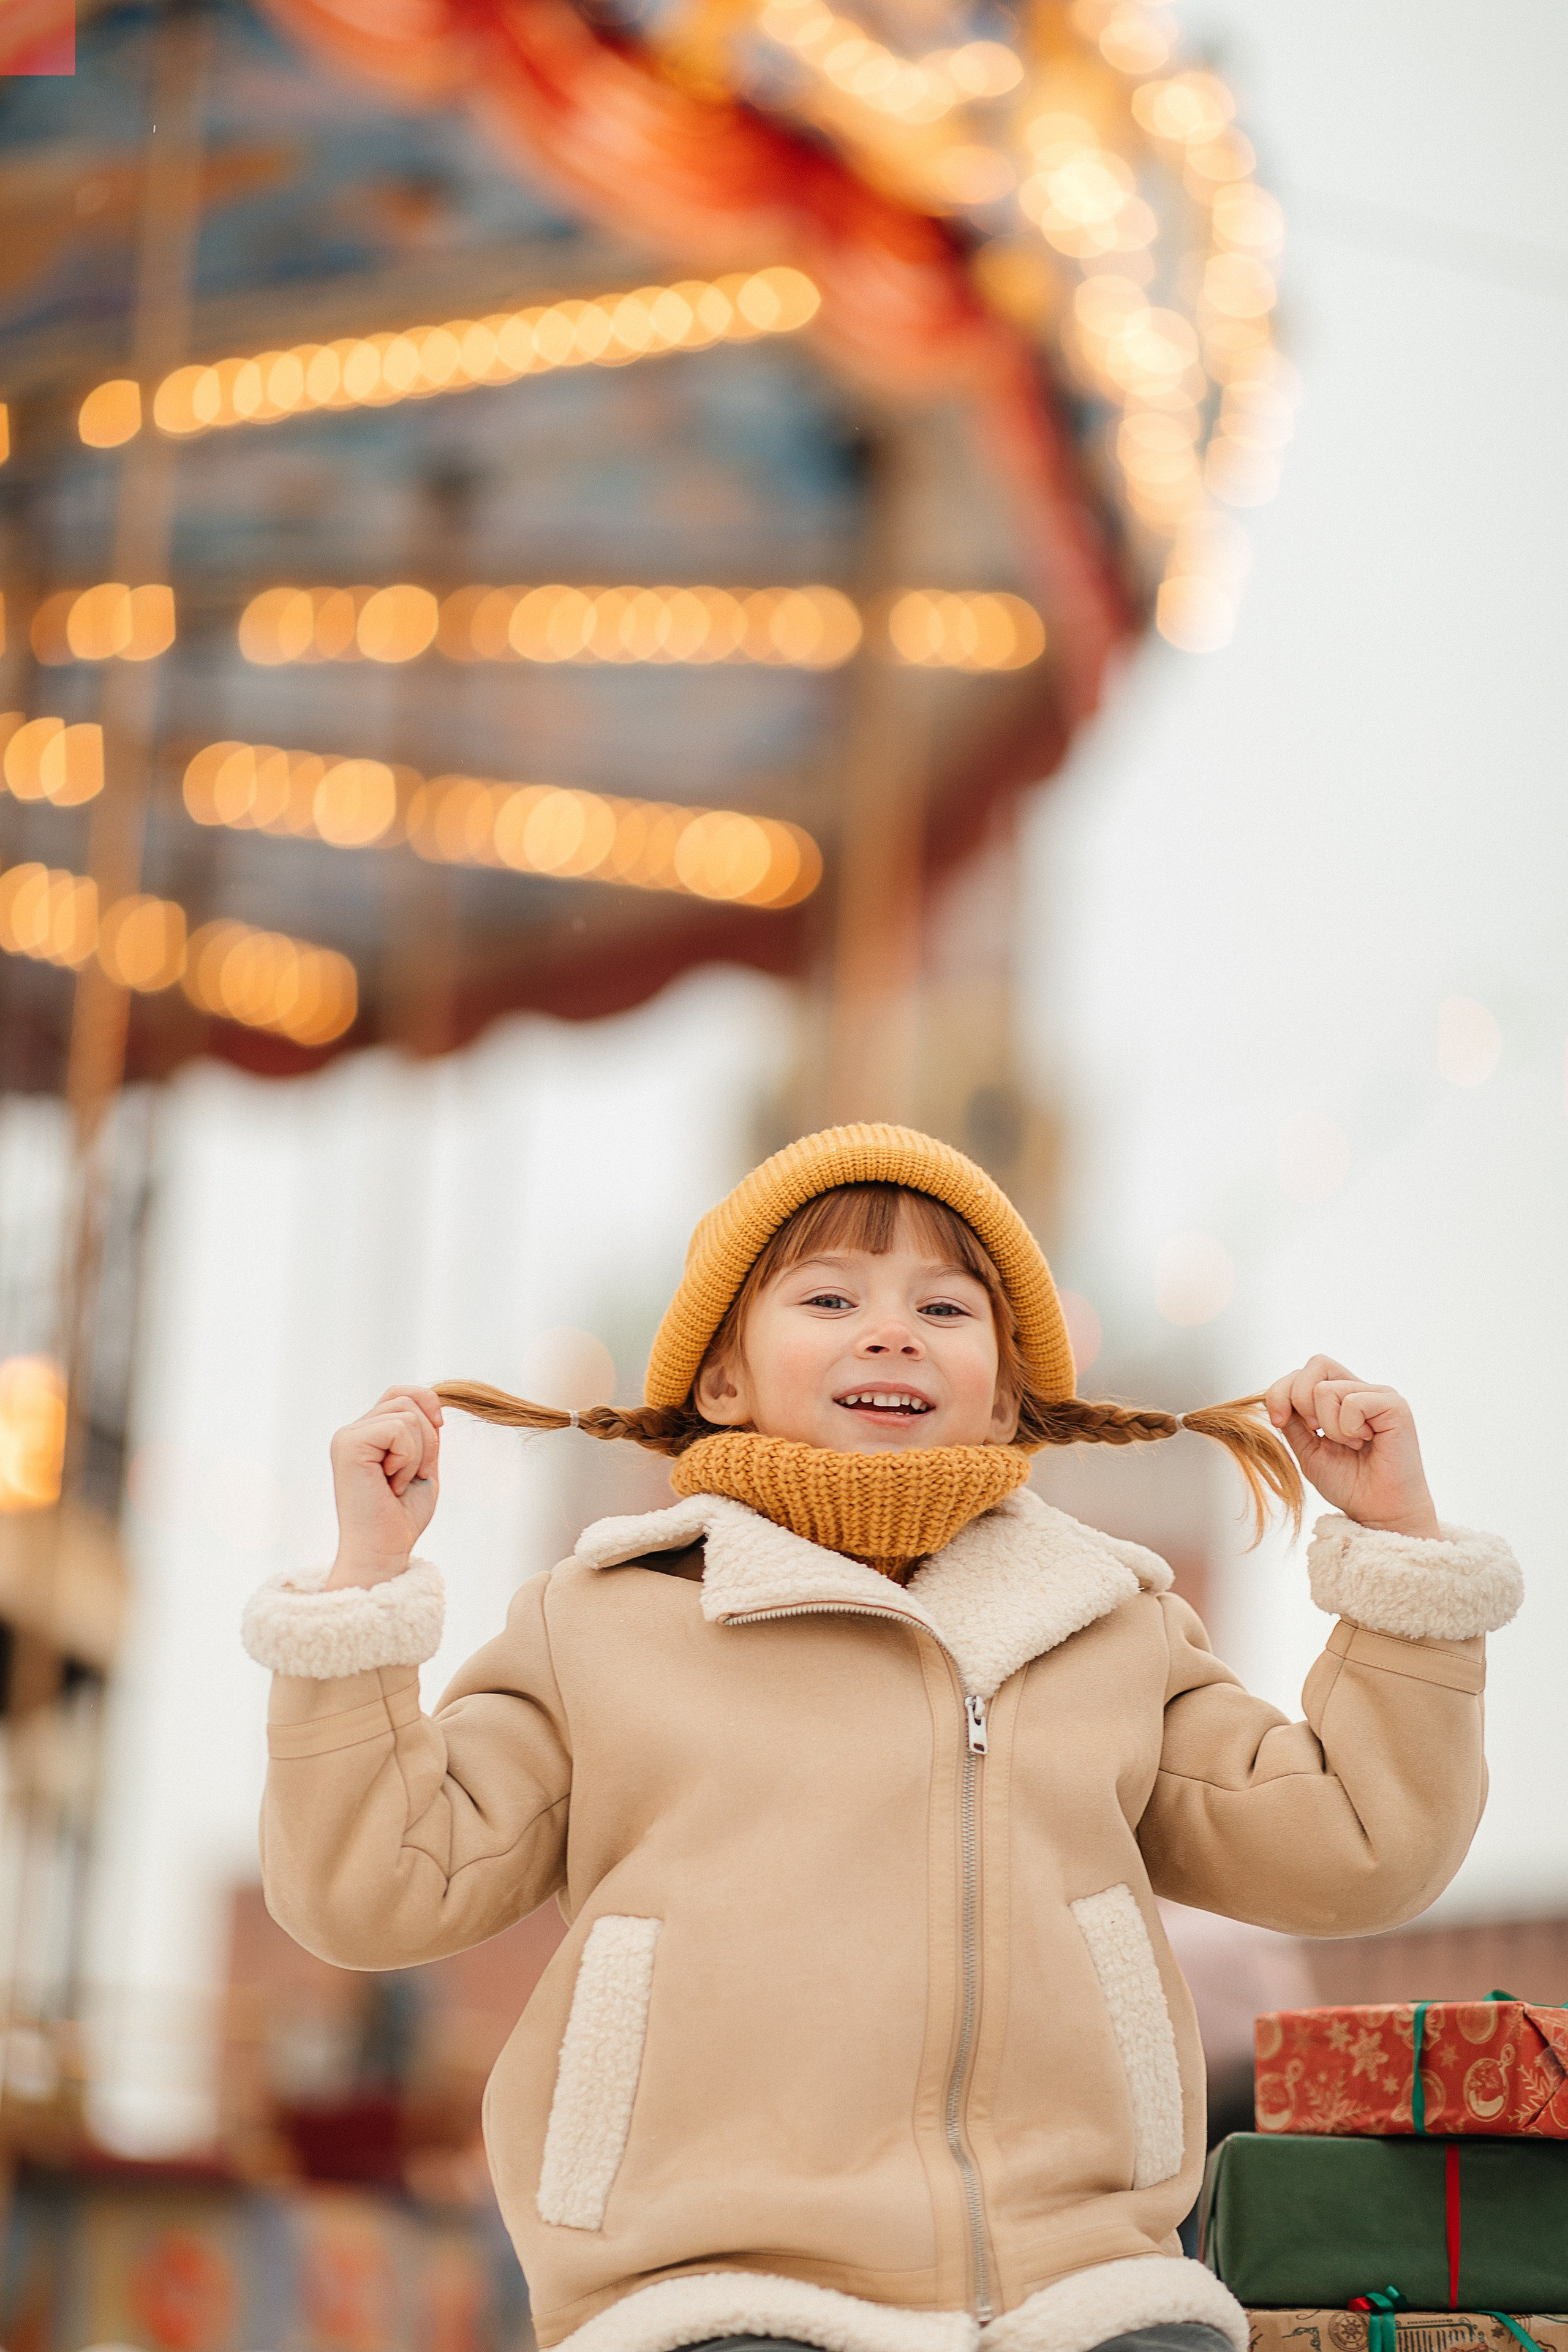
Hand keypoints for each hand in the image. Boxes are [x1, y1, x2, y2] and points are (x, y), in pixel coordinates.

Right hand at [325, 1385, 442, 1587]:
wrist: (384, 1549)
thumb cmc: (402, 1515)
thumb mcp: (423, 1463)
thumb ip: (424, 1431)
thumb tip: (436, 1399)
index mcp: (367, 1434)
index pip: (401, 1393)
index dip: (427, 1404)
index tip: (437, 1436)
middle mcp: (352, 1431)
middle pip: (408, 1399)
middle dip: (428, 1439)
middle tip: (414, 1477)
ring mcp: (347, 1436)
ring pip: (407, 1414)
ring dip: (418, 1454)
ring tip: (398, 1483)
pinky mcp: (347, 1444)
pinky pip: (399, 1429)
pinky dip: (408, 1459)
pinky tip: (391, 1483)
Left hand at [1265, 1356, 1439, 1539]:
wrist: (1377, 1512)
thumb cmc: (1349, 1484)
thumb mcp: (1308, 1449)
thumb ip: (1294, 1421)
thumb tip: (1278, 1396)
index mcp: (1339, 1397)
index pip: (1302, 1372)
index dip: (1281, 1392)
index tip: (1279, 1421)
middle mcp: (1360, 1390)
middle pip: (1316, 1364)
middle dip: (1300, 1399)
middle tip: (1316, 1431)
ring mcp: (1378, 1395)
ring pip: (1327, 1389)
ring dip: (1329, 1426)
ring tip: (1351, 1444)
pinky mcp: (1394, 1405)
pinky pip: (1353, 1402)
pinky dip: (1349, 1428)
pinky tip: (1366, 1442)